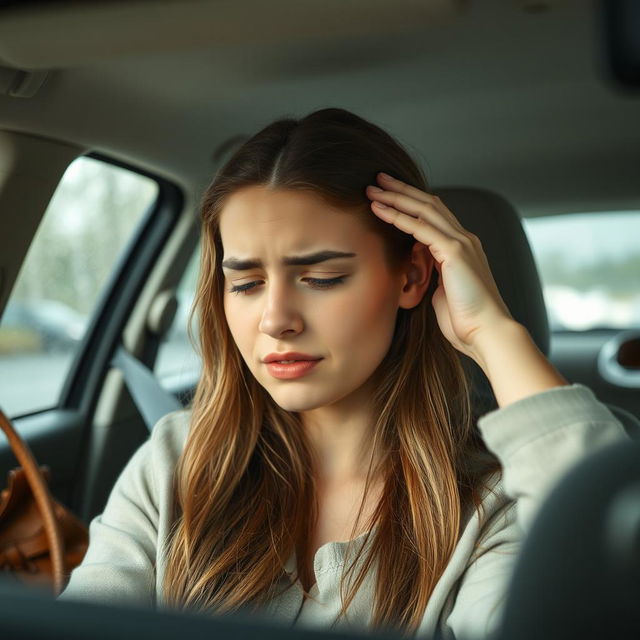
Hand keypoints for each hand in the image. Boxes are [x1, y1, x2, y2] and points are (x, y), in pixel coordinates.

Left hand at [366, 172, 515, 362]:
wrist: (487, 333)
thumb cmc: (465, 321)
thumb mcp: (444, 292)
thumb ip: (435, 277)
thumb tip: (420, 274)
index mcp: (461, 248)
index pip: (434, 216)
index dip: (411, 202)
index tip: (388, 194)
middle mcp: (464, 239)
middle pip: (428, 204)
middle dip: (401, 190)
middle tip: (378, 179)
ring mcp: (461, 243)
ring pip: (424, 210)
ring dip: (396, 197)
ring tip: (372, 189)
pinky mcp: (455, 252)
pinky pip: (421, 228)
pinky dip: (398, 217)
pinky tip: (380, 209)